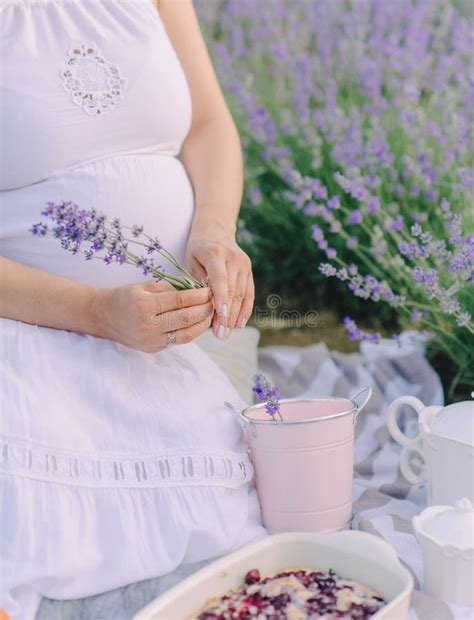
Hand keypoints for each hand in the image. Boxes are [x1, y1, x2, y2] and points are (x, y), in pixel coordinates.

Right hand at [91, 280, 212, 352]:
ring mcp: (151, 340)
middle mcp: (148, 325)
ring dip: (202, 324)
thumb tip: (196, 293)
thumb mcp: (144, 286)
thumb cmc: (125, 297)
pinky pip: (178, 341)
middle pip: (186, 319)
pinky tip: (198, 323)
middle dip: (205, 310)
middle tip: (215, 302)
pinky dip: (191, 332)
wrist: (103, 316)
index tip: (210, 290)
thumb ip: (169, 289)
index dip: (198, 296)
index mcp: (145, 305)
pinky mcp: (153, 349)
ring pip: (186, 335)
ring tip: (210, 314)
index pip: (180, 301)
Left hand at [185, 229, 254, 338]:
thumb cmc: (198, 249)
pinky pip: (249, 293)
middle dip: (226, 315)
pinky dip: (245, 310)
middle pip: (232, 290)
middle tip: (220, 334)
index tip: (221, 315)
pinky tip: (239, 324)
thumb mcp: (191, 260)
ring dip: (234, 316)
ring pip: (242, 294)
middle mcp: (234, 258)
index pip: (220, 278)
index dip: (221, 297)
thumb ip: (198, 280)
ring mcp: (244, 265)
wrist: (215, 231)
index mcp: (215, 253)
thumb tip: (206, 305)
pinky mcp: (249, 271)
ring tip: (226, 333)